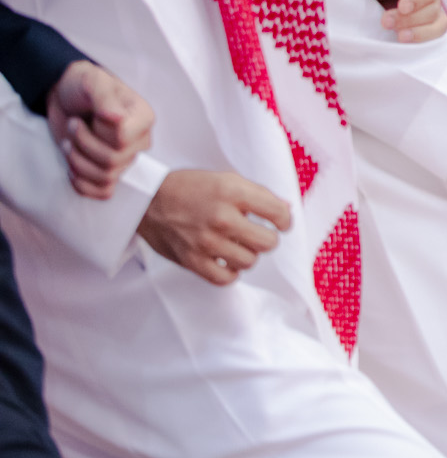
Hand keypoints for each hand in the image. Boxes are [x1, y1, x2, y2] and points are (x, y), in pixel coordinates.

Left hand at [46, 61, 153, 199]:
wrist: (63, 96)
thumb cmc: (81, 86)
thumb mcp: (92, 82)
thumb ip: (104, 97)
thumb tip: (116, 118)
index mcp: (142, 118)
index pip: (123, 139)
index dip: (100, 132)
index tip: (92, 114)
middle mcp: (139, 141)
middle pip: (114, 160)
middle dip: (83, 145)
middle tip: (73, 125)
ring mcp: (124, 158)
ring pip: (106, 177)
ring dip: (78, 161)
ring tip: (69, 142)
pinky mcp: (108, 172)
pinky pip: (104, 191)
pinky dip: (84, 184)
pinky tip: (72, 168)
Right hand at [137, 169, 289, 284]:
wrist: (148, 200)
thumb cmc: (190, 187)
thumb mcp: (227, 179)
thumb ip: (259, 195)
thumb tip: (287, 209)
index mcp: (233, 192)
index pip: (278, 213)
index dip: (284, 220)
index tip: (280, 222)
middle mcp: (221, 218)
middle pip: (268, 243)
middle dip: (268, 239)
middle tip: (258, 234)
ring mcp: (206, 242)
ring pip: (249, 261)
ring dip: (248, 254)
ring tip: (238, 245)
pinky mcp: (191, 261)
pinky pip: (225, 278)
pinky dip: (230, 272)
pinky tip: (226, 259)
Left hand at [350, 0, 446, 42]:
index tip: (402, 7)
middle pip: (433, 10)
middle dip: (410, 19)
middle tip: (386, 22)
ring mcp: (430, 11)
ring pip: (437, 25)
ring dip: (418, 33)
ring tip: (399, 37)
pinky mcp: (425, 27)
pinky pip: (433, 36)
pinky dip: (422, 40)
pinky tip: (404, 42)